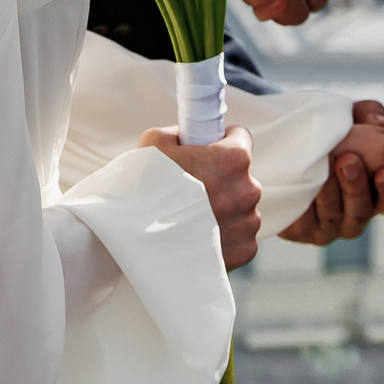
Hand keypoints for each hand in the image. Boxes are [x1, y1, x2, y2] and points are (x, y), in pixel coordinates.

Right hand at [141, 124, 261, 270]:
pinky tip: (200, 236)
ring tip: (193, 217)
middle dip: (221, 179)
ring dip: (225, 210)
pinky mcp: (244, 249)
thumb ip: (178, 133)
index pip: (242, 138)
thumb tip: (185, 136)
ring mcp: (248, 222)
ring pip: (242, 208)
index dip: (223, 142)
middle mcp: (248, 190)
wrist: (135, 240)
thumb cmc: (144, 190)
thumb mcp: (154, 143)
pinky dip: (226, 236)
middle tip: (193, 188)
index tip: (211, 149)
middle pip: (241, 177)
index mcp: (233, 159)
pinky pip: (241, 236)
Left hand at [278, 101, 383, 243]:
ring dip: (346, 188)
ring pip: (356, 216)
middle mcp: (372, 204)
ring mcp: (341, 219)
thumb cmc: (328, 129)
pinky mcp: (310, 229)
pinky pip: (319, 223)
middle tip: (369, 165)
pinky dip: (315, 199)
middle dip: (383, 188)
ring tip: (332, 161)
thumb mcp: (366, 123)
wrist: (280, 133)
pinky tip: (309, 184)